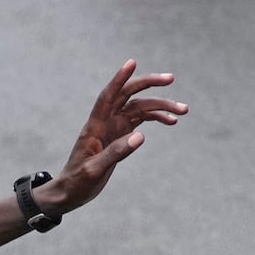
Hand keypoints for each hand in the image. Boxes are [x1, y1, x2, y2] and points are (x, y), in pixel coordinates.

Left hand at [38, 61, 187, 216]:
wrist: (70, 192)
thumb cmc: (77, 182)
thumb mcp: (95, 170)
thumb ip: (116, 153)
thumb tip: (141, 136)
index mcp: (95, 126)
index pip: (108, 96)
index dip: (119, 79)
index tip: (132, 62)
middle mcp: (105, 122)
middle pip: (129, 94)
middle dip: (149, 84)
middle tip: (171, 78)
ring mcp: (114, 127)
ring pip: (140, 107)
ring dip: (161, 106)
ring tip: (183, 110)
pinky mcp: (121, 135)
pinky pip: (142, 120)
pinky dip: (157, 118)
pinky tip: (172, 121)